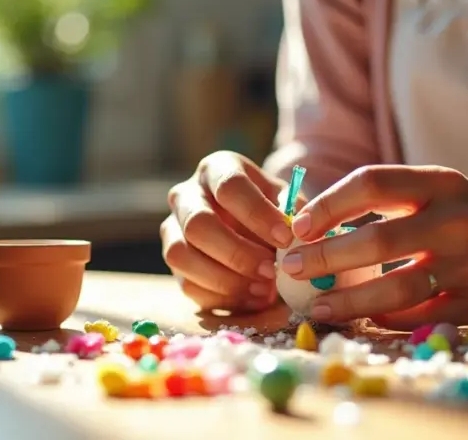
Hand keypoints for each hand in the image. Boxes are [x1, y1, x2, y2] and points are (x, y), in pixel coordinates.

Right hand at [161, 151, 297, 311]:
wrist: (254, 227)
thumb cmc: (271, 209)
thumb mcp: (286, 201)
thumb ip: (292, 211)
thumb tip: (295, 231)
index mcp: (217, 168)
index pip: (229, 186)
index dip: (257, 214)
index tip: (286, 239)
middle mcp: (186, 194)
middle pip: (198, 223)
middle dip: (238, 253)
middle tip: (271, 271)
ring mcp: (172, 228)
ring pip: (181, 255)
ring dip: (225, 279)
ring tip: (264, 290)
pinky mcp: (173, 261)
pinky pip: (187, 284)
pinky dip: (222, 297)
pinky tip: (252, 298)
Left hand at [280, 165, 467, 329]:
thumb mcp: (446, 189)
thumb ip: (393, 199)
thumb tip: (317, 222)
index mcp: (443, 181)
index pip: (373, 183)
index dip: (330, 204)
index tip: (299, 225)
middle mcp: (458, 218)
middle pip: (378, 239)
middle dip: (326, 257)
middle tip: (291, 267)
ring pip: (397, 288)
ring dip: (350, 301)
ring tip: (317, 307)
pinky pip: (422, 317)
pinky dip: (387, 320)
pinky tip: (361, 320)